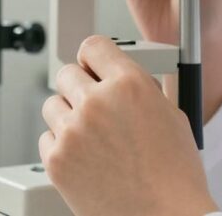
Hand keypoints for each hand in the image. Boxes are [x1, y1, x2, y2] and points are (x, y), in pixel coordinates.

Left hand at [39, 36, 218, 215]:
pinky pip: (46, 139)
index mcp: (129, 84)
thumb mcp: (170, 115)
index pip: (93, 46)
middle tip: (92, 105)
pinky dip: (60, 145)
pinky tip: (84, 157)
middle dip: (79, 87)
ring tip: (91, 136)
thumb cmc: (175, 175)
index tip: (92, 66)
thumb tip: (119, 79)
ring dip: (67, 115)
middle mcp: (97, 102)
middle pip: (66, 73)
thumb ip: (139, 89)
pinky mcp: (57, 161)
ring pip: (51, 105)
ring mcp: (73, 131)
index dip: (93, 57)